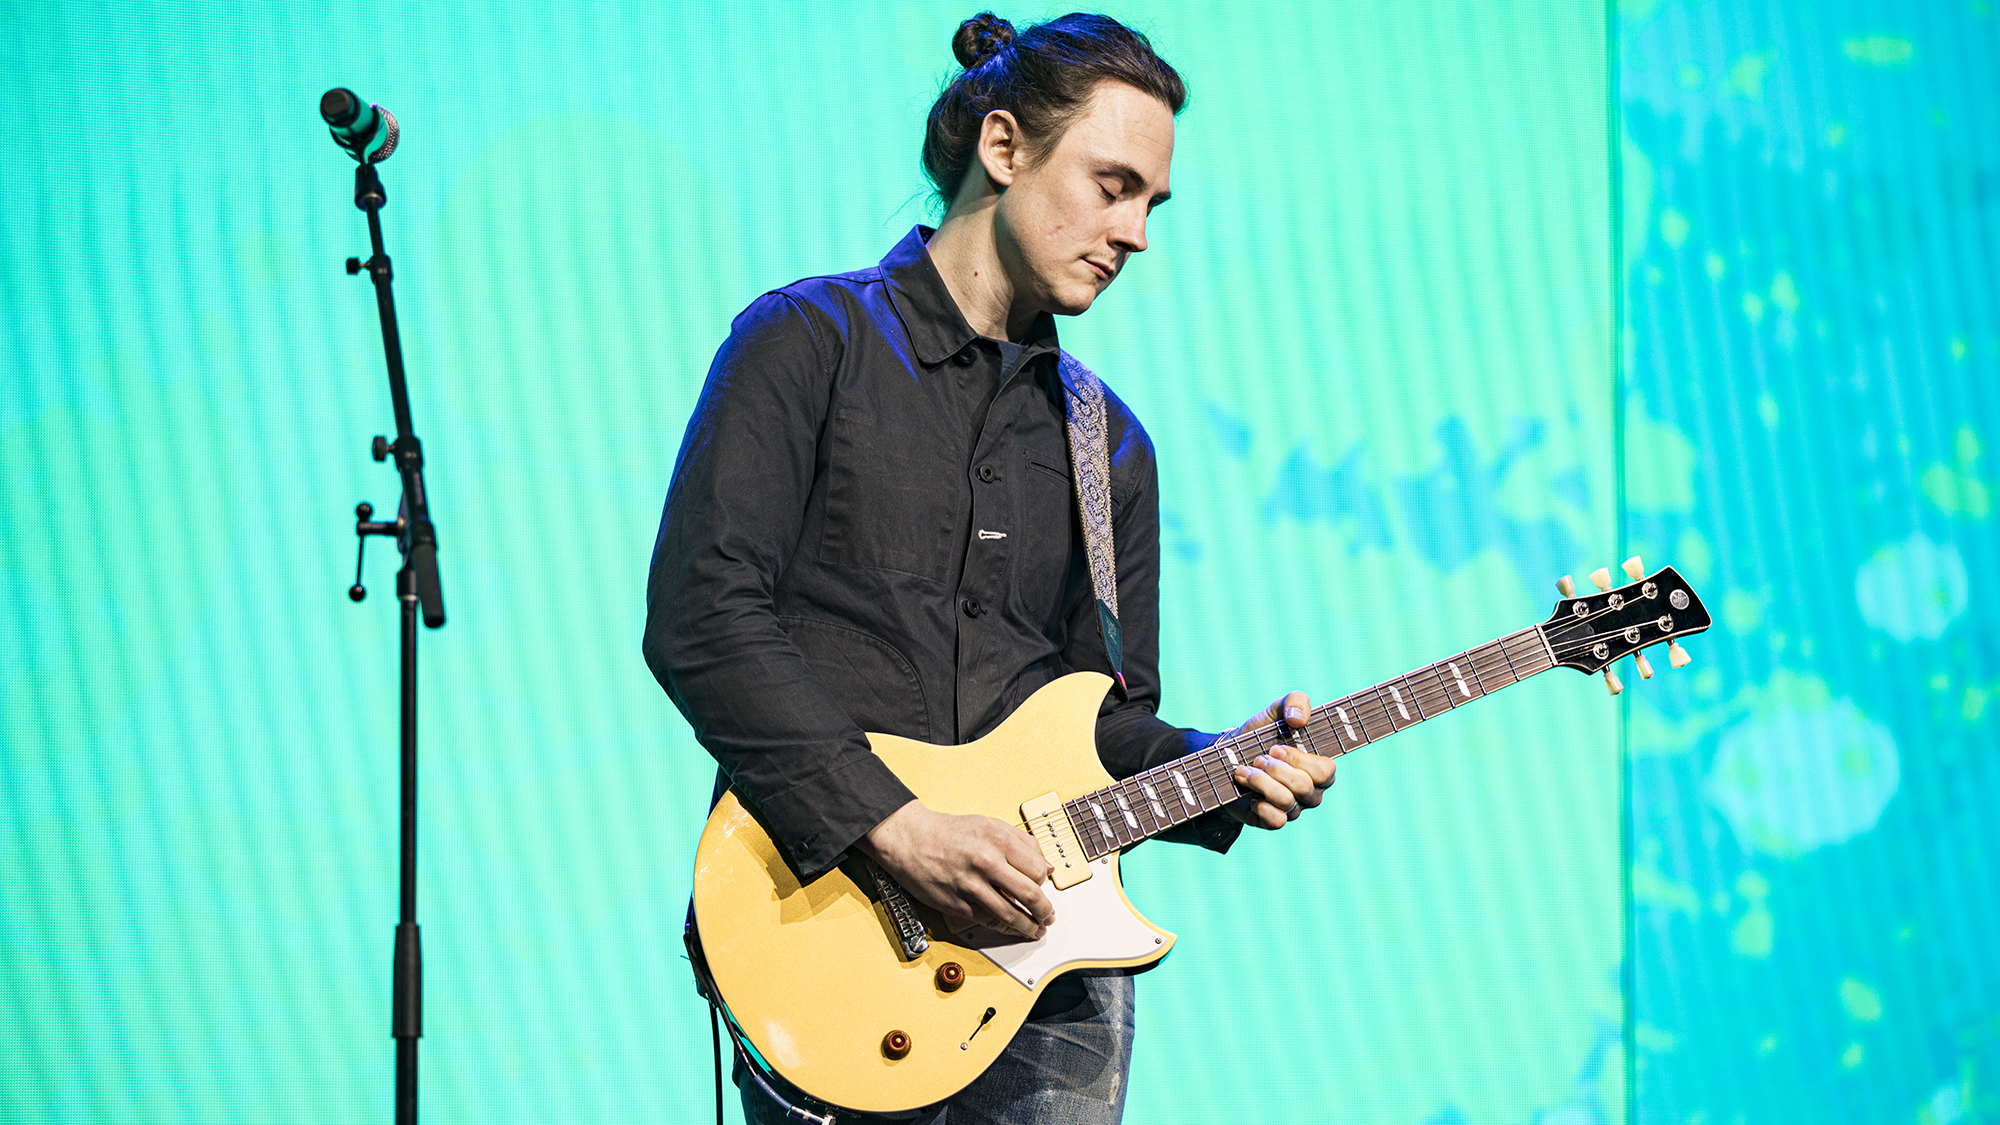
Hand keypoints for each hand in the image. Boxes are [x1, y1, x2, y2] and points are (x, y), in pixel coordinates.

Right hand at [856, 800, 1054, 939]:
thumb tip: (1045, 866)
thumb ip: (1022, 842)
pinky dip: (1006, 929)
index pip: (1037, 870)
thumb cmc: (949, 832)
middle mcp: (987, 862)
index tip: (1044, 886)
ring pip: (1011, 914)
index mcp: (999, 840)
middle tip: (1048, 915)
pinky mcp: (959, 904)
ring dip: (1029, 926)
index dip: (1044, 881)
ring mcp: (972, 886)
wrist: (911, 840)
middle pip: (1030, 894)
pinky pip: (989, 921)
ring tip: (1036, 929)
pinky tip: (1014, 929)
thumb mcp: (991, 824)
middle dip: (1044, 910)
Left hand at [1220, 690, 1335, 829]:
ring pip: (1287, 802)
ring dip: (1261, 783)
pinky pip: (1276, 821)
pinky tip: (1248, 795)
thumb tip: (1298, 719)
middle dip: (1276, 770)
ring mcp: (1293, 808)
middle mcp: (1310, 791)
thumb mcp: (1276, 709)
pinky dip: (1260, 806)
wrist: (1226, 756)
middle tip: (1258, 758)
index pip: (1325, 772)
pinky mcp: (1272, 820)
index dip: (1299, 760)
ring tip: (1244, 771)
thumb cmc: (1259, 734)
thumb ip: (1295, 702)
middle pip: (1305, 787)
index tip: (1276, 747)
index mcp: (1317, 767)